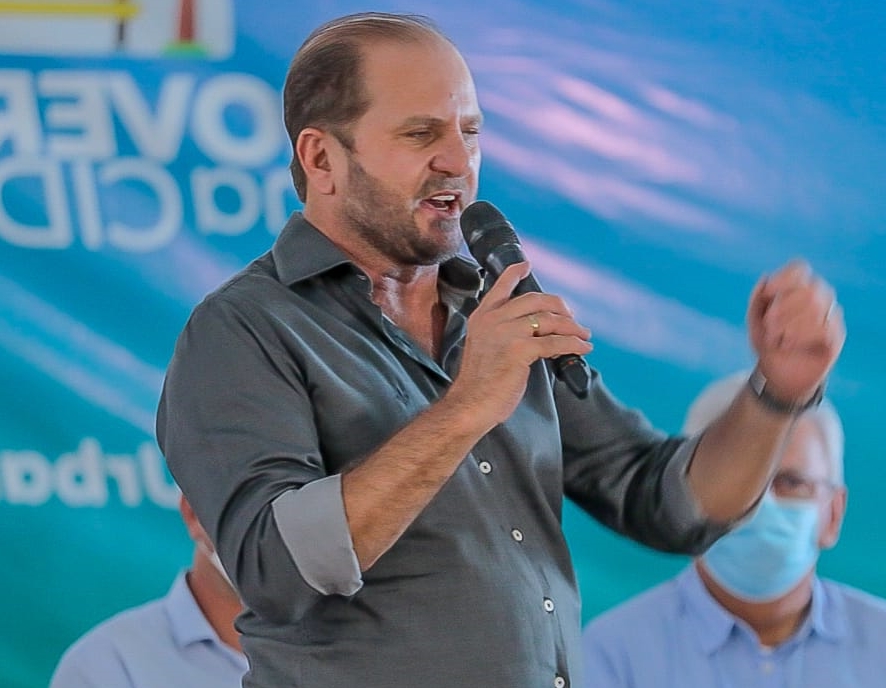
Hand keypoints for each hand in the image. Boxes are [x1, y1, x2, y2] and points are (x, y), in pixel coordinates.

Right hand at [447, 262, 592, 430]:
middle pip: (535, 299)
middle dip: (559, 307)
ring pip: (549, 320)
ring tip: (583, 335)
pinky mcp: (519, 350)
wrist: (470, 404)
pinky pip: (555, 342)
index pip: (501, 287)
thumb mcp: (484, 347)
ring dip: (572, 327)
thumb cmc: (479, 383)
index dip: (515, 273)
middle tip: (572, 318)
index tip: (526, 265)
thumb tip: (533, 331)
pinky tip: (581, 348)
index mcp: (482, 317)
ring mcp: (506, 333)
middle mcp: (493, 319)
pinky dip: (573, 345)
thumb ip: (501, 332)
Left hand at [746, 259, 844, 402]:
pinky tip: (787, 344)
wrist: (777, 375)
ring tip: (775, 337)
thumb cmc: (768, 343)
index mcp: (799, 289)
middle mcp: (819, 298)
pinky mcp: (835, 337)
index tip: (768, 295)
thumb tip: (764, 278)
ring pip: (816, 308)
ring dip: (788, 324)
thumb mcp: (755, 321)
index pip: (799, 269)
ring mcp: (830, 317)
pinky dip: (799, 337)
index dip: (783, 279)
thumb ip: (757, 299)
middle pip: (808, 289)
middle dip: (783, 307)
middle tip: (769, 324)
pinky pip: (823, 329)